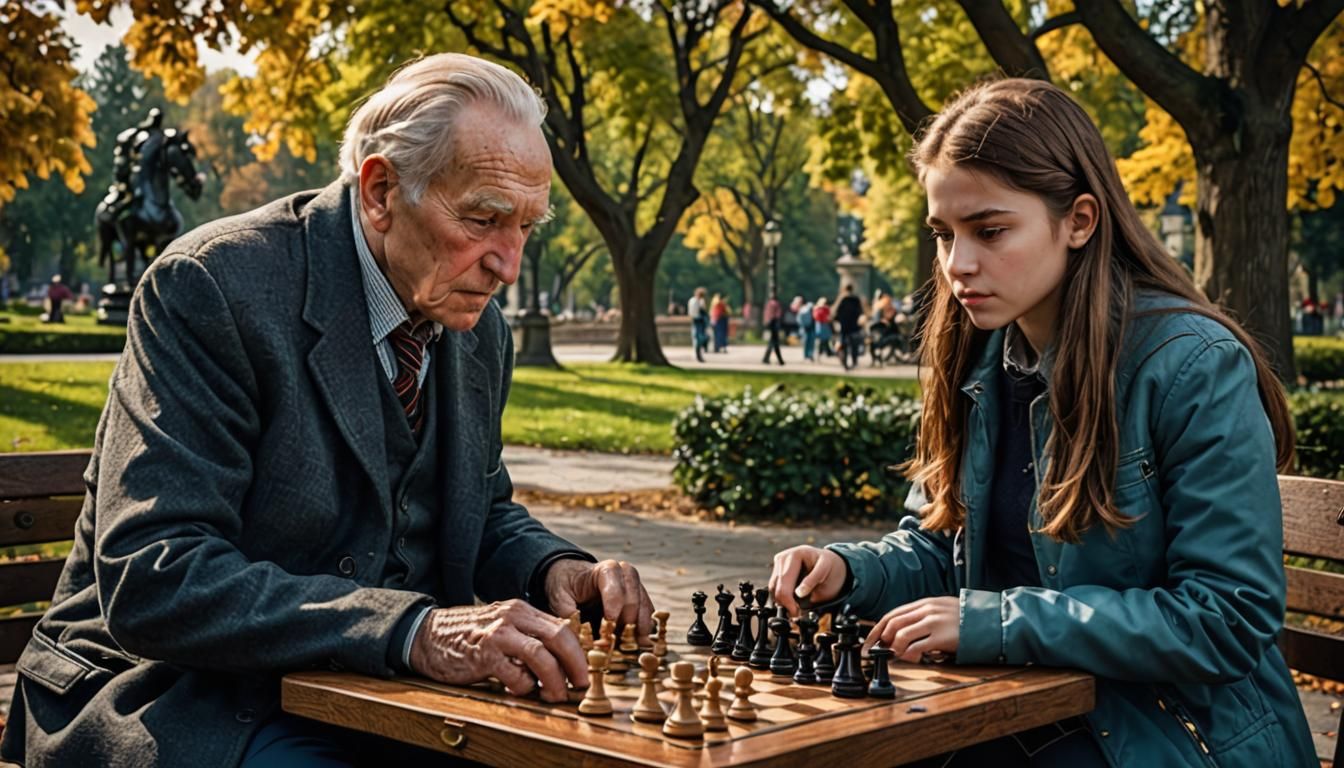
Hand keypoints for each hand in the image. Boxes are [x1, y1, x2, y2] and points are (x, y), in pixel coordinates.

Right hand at [408, 601, 586, 702]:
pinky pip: (515, 675)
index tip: (584, 671)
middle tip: (581, 684)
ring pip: (542, 656)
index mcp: (521, 610)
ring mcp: (498, 634)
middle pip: (560, 637)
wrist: (427, 636)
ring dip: (555, 681)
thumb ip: (527, 635)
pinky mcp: (484, 655)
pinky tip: (517, 689)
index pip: (562, 627)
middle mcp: (513, 617)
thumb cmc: (468, 636)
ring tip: (555, 695)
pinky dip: (523, 687)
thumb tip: (561, 658)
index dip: (579, 651)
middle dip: (576, 664)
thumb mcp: (502, 626)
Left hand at [544, 558, 654, 639]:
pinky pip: (648, 619)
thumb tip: (576, 641)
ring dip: (637, 632)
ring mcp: (636, 588)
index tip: (607, 628)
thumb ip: (567, 615)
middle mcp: (626, 576)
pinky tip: (632, 648)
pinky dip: (642, 634)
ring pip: (645, 611)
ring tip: (627, 650)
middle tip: (615, 645)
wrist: (573, 578)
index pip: (616, 589)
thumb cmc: (566, 585)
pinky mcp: (641, 603)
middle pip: (634, 601)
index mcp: (606, 571)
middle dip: (626, 624)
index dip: (614, 609)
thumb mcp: (559, 597)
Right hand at [768, 545, 848, 615]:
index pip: (786, 580)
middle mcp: (786, 556)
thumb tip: (798, 594)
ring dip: (782, 601)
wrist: (830, 561)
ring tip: (795, 607)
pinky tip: (792, 600)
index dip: (790, 600)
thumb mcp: (826, 574)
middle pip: (777, 585)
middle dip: (785, 603)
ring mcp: (780, 561)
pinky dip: (781, 596)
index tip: (797, 613)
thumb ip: (811, 583)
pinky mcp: (777, 568)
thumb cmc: (830, 568)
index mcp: (798, 554)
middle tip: (796, 614)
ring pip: (773, 588)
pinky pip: (773, 587)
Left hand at [863, 597, 959, 662]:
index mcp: (925, 603)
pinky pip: (916, 647)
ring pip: (901, 634)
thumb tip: (899, 634)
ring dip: (894, 648)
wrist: (988, 623)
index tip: (870, 641)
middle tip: (877, 651)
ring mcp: (935, 622)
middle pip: (893, 623)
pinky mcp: (942, 637)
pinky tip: (909, 657)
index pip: (893, 614)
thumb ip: (922, 617)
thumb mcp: (941, 611)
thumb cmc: (963, 620)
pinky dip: (908, 654)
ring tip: (896, 655)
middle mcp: (928, 609)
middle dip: (880, 639)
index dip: (878, 628)